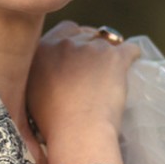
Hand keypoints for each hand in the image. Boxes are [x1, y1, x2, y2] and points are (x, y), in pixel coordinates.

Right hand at [27, 21, 140, 163]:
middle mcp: (65, 43)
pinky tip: (133, 64)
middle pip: (85, 33)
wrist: (78, 134)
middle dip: (91, 45)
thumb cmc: (53, 124)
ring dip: (110, 52)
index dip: (74, 41)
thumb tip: (51, 73)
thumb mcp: (31, 95)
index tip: (78, 56)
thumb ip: (39, 74)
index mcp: (42, 50)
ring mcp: (91, 48)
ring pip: (107, 40)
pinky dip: (132, 56)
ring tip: (114, 70)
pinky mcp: (114, 57)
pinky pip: (130, 49)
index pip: (64, 30)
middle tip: (96, 65)